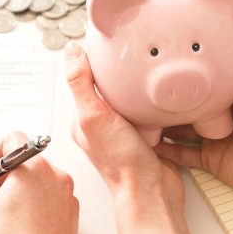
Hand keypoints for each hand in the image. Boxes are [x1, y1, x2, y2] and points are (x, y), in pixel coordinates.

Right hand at [0, 133, 78, 233]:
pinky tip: (12, 230)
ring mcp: (67, 199)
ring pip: (33, 184)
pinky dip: (27, 208)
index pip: (10, 140)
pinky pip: (45, 202)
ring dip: (10, 194)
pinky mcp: (69, 218)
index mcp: (37, 169)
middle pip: (21, 163)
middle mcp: (57, 179)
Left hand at [64, 42, 185, 211]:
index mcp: (84, 119)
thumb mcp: (95, 116)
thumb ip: (81, 84)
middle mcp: (103, 125)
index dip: (95, 60)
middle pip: (110, 87)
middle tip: (132, 54)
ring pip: (131, 97)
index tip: (108, 42)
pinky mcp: (147, 135)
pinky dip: (154, 102)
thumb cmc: (122, 162)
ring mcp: (125, 131)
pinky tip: (160, 97)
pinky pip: (149, 110)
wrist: (153, 191)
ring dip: (140, 87)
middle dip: (120, 72)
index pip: (85, 80)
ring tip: (148, 73)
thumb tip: (72, 52)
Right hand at [154, 2, 232, 209]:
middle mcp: (220, 111)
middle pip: (184, 100)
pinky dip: (163, 150)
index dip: (182, 62)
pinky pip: (181, 154)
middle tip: (135, 81)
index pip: (201, 72)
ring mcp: (213, 135)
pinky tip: (144, 142)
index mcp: (231, 90)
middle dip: (162, 93)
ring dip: (157, 120)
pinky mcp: (210, 159)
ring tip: (131, 111)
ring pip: (177, 126)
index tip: (160, 49)